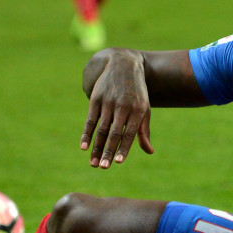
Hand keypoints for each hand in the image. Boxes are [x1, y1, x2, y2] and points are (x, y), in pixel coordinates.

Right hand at [81, 48, 154, 168]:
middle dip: (108, 151)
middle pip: (113, 133)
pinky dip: (86, 133)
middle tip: (103, 167)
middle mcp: (123, 106)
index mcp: (138, 110)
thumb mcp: (144, 109)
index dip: (123, 148)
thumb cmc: (137, 93)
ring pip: (101, 129)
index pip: (129, 133)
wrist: (123, 65)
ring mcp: (108, 102)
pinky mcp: (96, 98)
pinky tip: (83, 146)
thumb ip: (143, 131)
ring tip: (93, 163)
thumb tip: (149, 152)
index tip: (118, 162)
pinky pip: (90, 119)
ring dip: (96, 147)